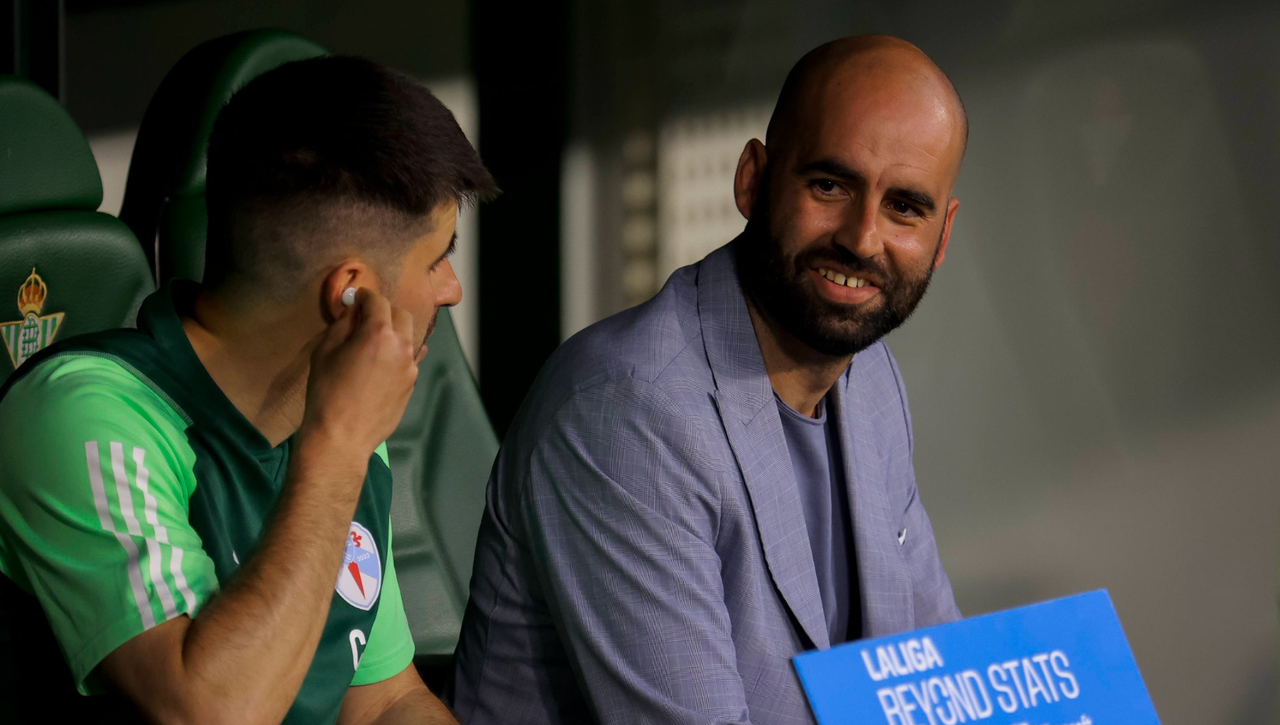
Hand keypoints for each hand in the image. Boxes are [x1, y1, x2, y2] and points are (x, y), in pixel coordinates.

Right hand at [299, 288, 418, 459]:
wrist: (342, 437)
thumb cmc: (326, 393)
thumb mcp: (325, 352)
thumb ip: (342, 326)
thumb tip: (353, 311)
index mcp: (378, 333)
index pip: (378, 301)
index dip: (366, 296)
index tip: (357, 298)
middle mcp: (401, 346)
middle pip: (401, 315)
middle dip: (385, 311)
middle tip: (367, 318)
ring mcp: (410, 367)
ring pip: (409, 337)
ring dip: (394, 332)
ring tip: (375, 341)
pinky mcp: (411, 384)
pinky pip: (410, 359)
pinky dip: (399, 353)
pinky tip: (387, 360)